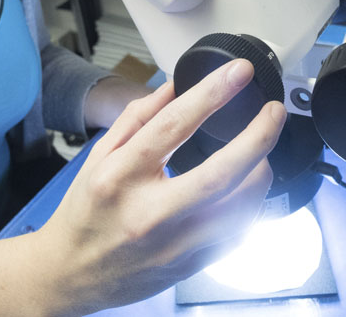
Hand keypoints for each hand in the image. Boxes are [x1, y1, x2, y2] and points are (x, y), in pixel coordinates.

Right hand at [38, 58, 285, 313]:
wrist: (70, 274)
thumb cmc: (85, 212)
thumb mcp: (97, 156)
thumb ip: (137, 118)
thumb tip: (175, 85)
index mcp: (120, 176)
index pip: (174, 125)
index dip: (212, 93)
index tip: (239, 72)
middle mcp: (149, 213)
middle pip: (220, 173)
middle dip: (257, 137)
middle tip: (274, 111)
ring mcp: (172, 245)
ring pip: (239, 208)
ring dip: (260, 173)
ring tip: (261, 151)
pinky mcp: (189, 265)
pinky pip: (237, 234)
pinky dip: (250, 205)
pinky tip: (247, 186)